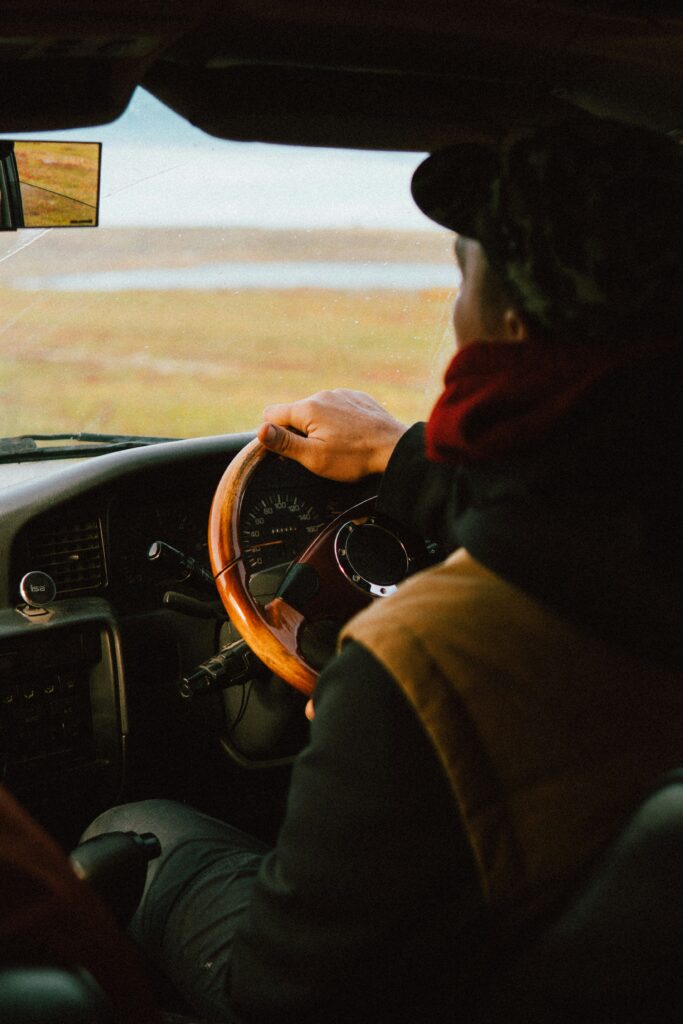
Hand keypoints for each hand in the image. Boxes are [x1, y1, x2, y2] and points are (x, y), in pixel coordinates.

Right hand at [258, 389, 406, 481]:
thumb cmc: (354, 457)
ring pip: (317, 409)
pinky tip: (351, 435)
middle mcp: (322, 395)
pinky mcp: (356, 397)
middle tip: (318, 452)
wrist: (394, 448)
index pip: (271, 414)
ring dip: (319, 425)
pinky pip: (337, 406)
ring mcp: (341, 394)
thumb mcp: (314, 457)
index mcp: (307, 409)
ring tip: (339, 445)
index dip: (274, 434)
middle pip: (295, 412)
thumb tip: (259, 430)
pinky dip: (338, 420)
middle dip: (299, 431)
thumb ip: (285, 443)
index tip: (289, 450)